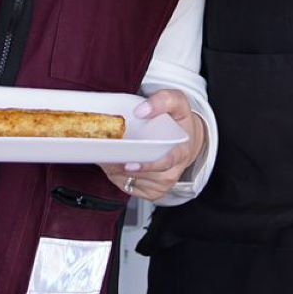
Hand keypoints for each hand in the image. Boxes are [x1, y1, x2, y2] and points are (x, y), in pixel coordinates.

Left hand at [100, 89, 205, 203]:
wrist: (185, 141)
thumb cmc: (178, 122)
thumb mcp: (177, 102)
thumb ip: (162, 100)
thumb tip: (141, 110)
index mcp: (180, 152)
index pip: (164, 163)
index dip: (146, 166)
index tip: (129, 164)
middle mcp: (172, 172)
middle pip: (141, 174)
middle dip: (120, 163)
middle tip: (107, 149)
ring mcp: (162, 185)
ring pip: (130, 181)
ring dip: (115, 167)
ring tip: (112, 150)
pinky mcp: (152, 193)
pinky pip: (127, 186)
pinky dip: (117, 175)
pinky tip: (118, 161)